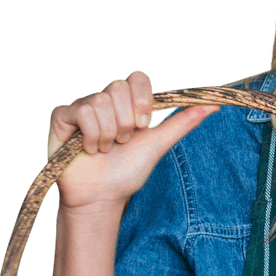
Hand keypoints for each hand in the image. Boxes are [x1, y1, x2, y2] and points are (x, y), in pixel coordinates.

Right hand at [48, 70, 217, 209]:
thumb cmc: (128, 172)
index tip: (144, 126)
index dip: (142, 100)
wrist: (104, 197)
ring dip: (108, 134)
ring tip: (105, 149)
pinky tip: (88, 149)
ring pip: (100, 102)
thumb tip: (213, 104)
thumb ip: (183, 122)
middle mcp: (103, 100)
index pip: (137, 78)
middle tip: (122, 142)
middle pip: (117, 87)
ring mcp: (82, 107)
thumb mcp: (159, 144)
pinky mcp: (62, 117)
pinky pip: (82, 111)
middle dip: (125, 123)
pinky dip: (90, 136)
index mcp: (126, 103)